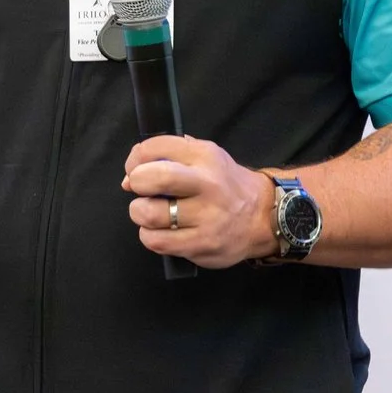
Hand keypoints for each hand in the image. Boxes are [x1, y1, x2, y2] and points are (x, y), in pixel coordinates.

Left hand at [122, 135, 275, 268]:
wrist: (262, 216)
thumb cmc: (224, 185)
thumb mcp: (204, 156)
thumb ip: (169, 157)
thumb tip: (129, 178)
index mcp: (205, 156)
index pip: (155, 148)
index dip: (135, 159)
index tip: (135, 169)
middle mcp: (207, 184)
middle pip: (152, 179)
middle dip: (137, 184)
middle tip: (141, 191)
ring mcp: (206, 217)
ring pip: (149, 214)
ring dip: (141, 213)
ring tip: (154, 213)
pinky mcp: (202, 244)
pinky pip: (157, 241)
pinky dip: (151, 236)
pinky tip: (163, 231)